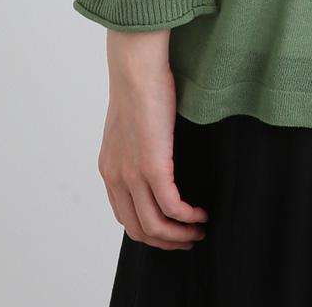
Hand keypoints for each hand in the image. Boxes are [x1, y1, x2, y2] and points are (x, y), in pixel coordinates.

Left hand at [96, 30, 208, 249]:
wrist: (136, 68)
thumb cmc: (140, 85)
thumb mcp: (131, 124)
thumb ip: (138, 147)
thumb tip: (157, 154)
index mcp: (109, 170)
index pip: (126, 217)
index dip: (150, 231)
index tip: (172, 231)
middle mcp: (116, 178)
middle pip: (139, 230)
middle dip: (166, 241)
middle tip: (188, 240)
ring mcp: (132, 175)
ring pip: (156, 226)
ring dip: (180, 235)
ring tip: (200, 231)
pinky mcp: (152, 167)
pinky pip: (172, 206)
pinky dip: (188, 216)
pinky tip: (201, 213)